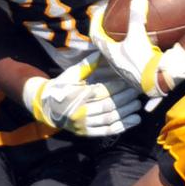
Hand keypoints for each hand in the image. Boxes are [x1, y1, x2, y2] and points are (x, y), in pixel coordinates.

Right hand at [22, 52, 141, 136]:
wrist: (46, 107)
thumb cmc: (61, 87)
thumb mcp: (71, 74)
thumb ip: (87, 65)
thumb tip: (103, 51)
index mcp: (75, 96)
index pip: (100, 92)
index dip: (117, 87)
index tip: (129, 81)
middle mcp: (79, 112)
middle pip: (107, 106)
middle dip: (125, 99)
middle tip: (137, 92)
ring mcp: (83, 125)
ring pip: (109, 119)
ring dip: (126, 112)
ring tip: (138, 105)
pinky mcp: (86, 133)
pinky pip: (107, 131)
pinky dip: (123, 126)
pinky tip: (135, 120)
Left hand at [89, 0, 184, 97]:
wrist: (158, 84)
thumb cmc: (143, 61)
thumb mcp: (139, 36)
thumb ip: (137, 16)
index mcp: (110, 53)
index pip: (95, 35)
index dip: (96, 22)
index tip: (100, 12)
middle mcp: (115, 63)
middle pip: (107, 45)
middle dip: (109, 33)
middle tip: (115, 22)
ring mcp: (126, 71)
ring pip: (120, 54)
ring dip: (123, 44)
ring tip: (132, 33)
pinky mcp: (138, 76)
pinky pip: (134, 61)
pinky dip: (137, 52)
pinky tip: (149, 48)